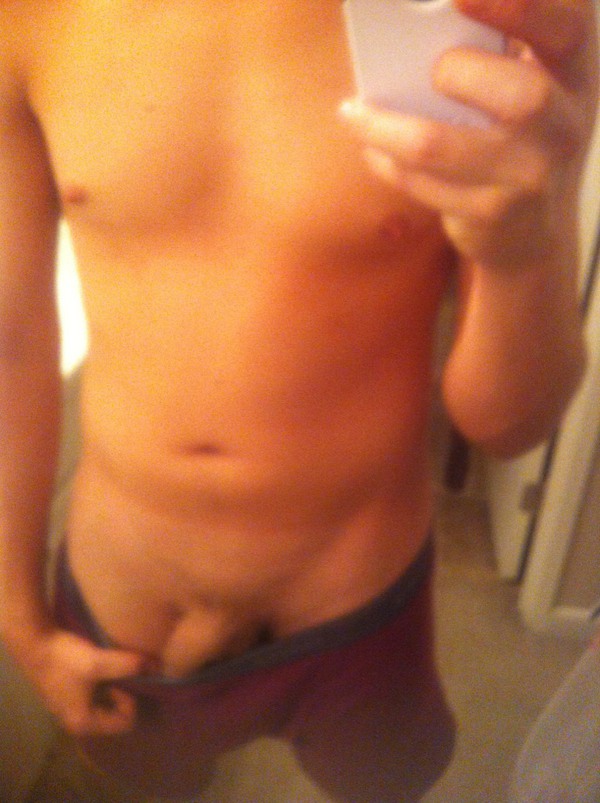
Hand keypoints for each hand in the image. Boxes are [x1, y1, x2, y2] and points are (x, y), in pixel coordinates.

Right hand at [12, 626, 146, 735]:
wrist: (35, 642)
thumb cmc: (65, 659)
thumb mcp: (98, 662)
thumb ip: (128, 666)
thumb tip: (157, 667)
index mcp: (84, 723)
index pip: (126, 723)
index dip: (130, 699)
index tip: (121, 680)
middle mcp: (78, 721)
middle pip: (117, 714)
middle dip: (124, 692)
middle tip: (119, 671)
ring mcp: (72, 707)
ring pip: (108, 702)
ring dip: (114, 685)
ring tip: (112, 667)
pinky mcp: (70, 693)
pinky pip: (97, 693)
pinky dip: (104, 681)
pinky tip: (101, 664)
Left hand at [340, 0, 598, 269]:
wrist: (533, 231)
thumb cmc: (517, 140)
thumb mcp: (526, 87)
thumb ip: (493, 53)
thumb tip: (414, 29)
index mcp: (572, 72)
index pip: (569, 24)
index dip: (522, 6)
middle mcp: (564, 125)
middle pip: (520, 96)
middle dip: (456, 74)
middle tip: (433, 74)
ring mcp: (530, 177)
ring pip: (440, 145)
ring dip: (384, 126)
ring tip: (354, 113)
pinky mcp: (492, 215)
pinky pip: (423, 184)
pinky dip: (387, 164)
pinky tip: (374, 150)